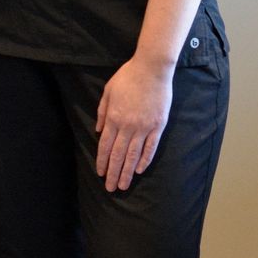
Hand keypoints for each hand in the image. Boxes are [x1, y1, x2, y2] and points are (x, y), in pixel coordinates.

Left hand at [95, 58, 172, 191]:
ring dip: (127, 172)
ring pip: (134, 155)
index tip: (100, 174)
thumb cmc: (127, 77)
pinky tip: (139, 170)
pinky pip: (151, 147)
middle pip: (119, 154)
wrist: (152, 69)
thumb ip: (102, 112)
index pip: (106, 146)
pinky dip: (145, 160)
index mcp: (114, 118)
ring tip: (124, 185)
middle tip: (110, 188)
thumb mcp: (108, 92)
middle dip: (113, 173)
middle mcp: (128, 126)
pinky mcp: (158, 126)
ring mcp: (144, 127)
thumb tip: (99, 130)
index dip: (102, 161)